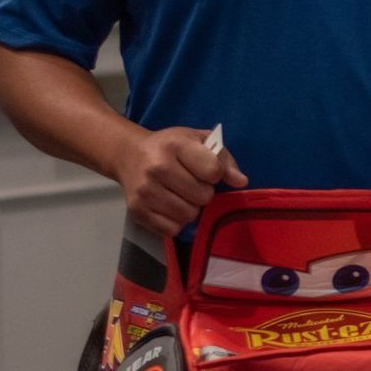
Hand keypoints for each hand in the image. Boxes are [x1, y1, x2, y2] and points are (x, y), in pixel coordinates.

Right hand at [109, 126, 247, 236]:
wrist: (129, 154)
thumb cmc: (170, 147)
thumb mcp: (199, 141)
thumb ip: (223, 159)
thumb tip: (241, 182)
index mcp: (176, 145)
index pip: (213, 171)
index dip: (214, 174)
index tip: (204, 170)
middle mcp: (157, 168)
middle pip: (203, 197)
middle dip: (202, 192)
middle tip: (190, 184)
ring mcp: (145, 191)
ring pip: (189, 215)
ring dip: (190, 208)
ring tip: (180, 195)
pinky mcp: (137, 211)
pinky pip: (172, 229)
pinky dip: (175, 222)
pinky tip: (169, 206)